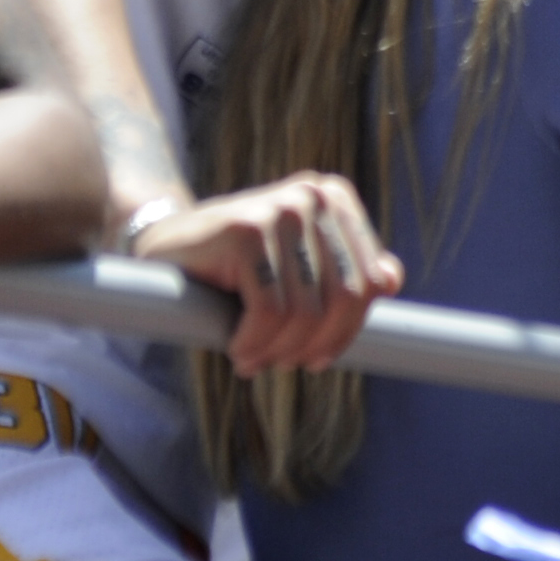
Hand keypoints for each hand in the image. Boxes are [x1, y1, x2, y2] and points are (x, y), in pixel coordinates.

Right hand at [143, 171, 398, 374]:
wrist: (167, 248)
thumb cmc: (239, 266)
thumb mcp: (299, 264)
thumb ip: (345, 271)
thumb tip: (392, 281)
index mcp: (337, 199)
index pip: (370, 284)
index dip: (346, 333)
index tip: (316, 356)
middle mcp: (315, 196)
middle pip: (343, 300)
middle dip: (313, 346)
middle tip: (283, 364)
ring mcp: (281, 209)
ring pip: (304, 313)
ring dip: (277, 351)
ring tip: (254, 358)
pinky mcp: (245, 231)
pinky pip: (268, 312)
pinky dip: (253, 344)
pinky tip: (237, 350)